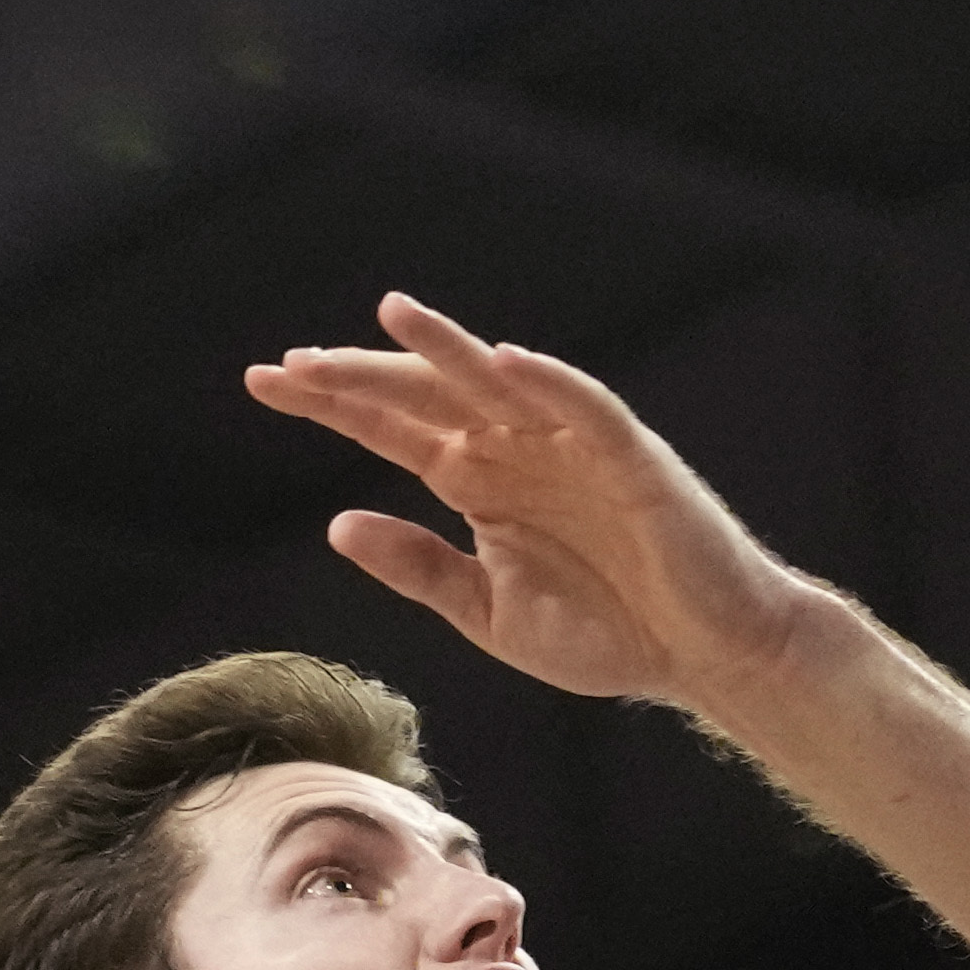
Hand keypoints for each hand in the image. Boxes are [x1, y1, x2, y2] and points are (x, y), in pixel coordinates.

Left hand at [243, 296, 823, 712]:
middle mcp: (516, 451)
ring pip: (498, 382)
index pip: (391, 428)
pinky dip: (550, 383)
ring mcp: (572, 448)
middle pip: (427, 395)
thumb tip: (337, 524)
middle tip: (292, 363)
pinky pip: (587, 410)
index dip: (332, 404)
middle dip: (362, 375)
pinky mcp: (632, 460)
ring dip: (447, 346)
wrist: (706, 657)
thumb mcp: (490, 613)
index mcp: (479, 483)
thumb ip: (421, 569)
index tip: (264, 382)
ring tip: (391, 313)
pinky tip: (504, 361)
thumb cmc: (609, 633)